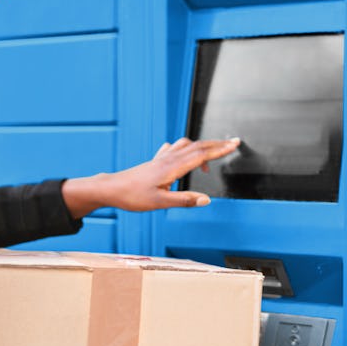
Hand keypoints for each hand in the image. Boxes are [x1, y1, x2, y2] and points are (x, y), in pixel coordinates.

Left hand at [61, 137, 239, 217]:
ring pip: (186, 146)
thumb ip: (184, 200)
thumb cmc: (132, 196)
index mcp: (172, 167)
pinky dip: (185, 149)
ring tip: (211, 156)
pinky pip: (174, 149)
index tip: (235, 144)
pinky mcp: (156, 161)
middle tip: (233, 142)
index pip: (202, 154)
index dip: (220, 149)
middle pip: (198, 146)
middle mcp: (169, 159)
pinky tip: (183, 154)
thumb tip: (206, 200)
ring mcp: (162, 158)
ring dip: (202, 147)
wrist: (111, 188)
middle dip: (217, 144)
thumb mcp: (160, 203)